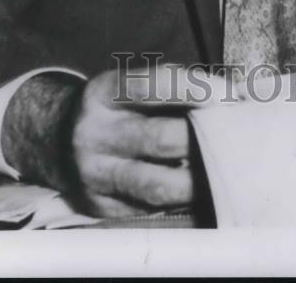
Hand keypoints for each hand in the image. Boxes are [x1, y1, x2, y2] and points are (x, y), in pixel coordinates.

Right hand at [72, 64, 228, 217]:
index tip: (232, 96)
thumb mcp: (131, 84)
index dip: (199, 89)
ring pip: (157, 185)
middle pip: (160, 138)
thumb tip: (233, 95)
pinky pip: (150, 211)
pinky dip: (181, 203)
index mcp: (104, 92)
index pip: (156, 86)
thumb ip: (176, 85)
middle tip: (237, 138)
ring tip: (224, 171)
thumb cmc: (117, 108)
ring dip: (198, 180)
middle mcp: (94, 132)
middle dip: (205, 139)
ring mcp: (94, 174)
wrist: (59, 139)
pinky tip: (200, 193)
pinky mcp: (99, 208)